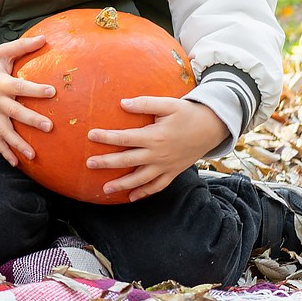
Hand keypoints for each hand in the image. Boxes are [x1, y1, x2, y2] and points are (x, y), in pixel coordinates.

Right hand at [0, 36, 54, 166]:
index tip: (52, 91)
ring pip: (4, 131)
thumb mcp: (3, 51)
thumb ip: (23, 47)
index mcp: (0, 82)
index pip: (19, 87)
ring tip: (33, 154)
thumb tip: (45, 38)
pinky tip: (17, 163)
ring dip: (17, 143)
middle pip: (14, 112)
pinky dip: (4, 152)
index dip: (34, 90)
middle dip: (30, 120)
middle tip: (49, 127)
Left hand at [84, 96, 228, 200]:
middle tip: (89, 164)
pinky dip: (144, 193)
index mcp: (155, 136)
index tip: (90, 135)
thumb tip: (122, 103)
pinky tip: (131, 197)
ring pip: (141, 179)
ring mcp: (166, 166)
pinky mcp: (173, 172)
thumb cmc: (187, 114)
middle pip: (128, 161)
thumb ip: (144, 103)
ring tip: (105, 190)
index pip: (125, 138)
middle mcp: (158, 154)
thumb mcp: (168, 104)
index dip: (107, 137)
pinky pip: (158, 186)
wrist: (212, 128)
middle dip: (107, 163)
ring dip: (122, 185)